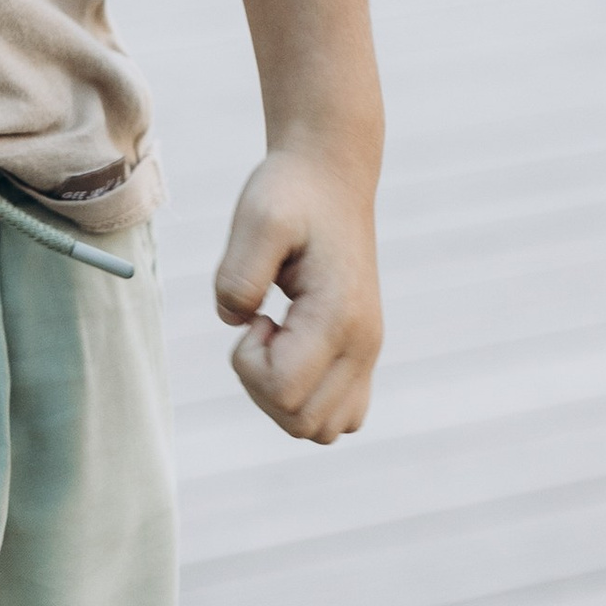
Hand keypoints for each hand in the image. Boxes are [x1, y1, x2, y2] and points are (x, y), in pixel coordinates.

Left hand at [214, 142, 383, 443]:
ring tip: (275, 340)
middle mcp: (363, 344)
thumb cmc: (290, 194)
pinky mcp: (363, 352)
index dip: (249, 364)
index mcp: (339, 317)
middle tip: (260, 326)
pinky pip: (340, 415)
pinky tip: (291, 350)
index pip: (284, 392)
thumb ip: (238, 276)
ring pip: (323, 429)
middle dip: (261, 385)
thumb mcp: (256, 219)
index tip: (254, 315)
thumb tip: (237, 322)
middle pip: (303, 422)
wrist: (331, 175)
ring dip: (283, 398)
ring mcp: (368, 352)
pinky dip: (308, 399)